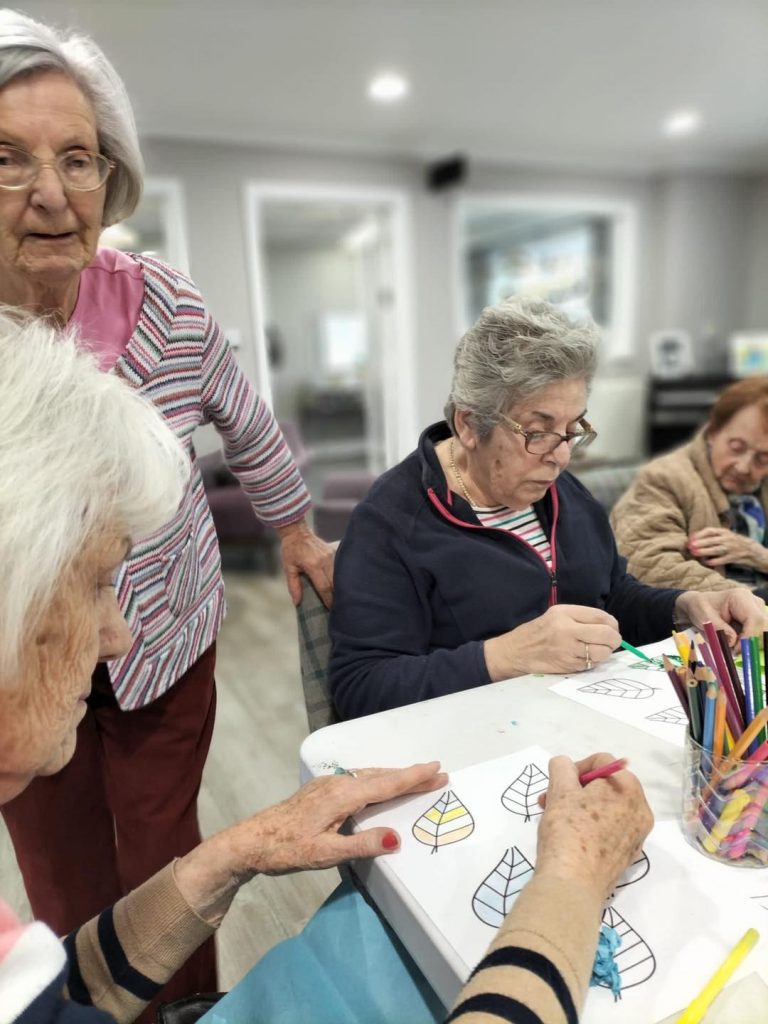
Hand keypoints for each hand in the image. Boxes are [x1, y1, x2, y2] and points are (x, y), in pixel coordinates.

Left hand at [173, 762, 446, 922]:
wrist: (250, 841)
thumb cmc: (286, 850)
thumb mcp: (325, 854)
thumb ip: (361, 845)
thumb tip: (396, 838)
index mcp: (342, 796)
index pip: (386, 784)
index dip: (413, 777)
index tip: (437, 768)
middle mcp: (337, 784)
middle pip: (380, 775)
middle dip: (409, 774)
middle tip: (437, 773)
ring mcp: (327, 785)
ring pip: (368, 776)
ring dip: (393, 776)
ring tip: (416, 778)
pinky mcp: (320, 791)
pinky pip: (358, 780)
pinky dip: (377, 780)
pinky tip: (379, 786)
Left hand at [278, 519, 334, 607]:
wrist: (297, 531)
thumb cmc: (291, 550)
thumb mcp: (288, 568)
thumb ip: (293, 585)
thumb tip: (297, 603)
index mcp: (313, 565)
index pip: (324, 587)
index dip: (328, 599)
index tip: (331, 609)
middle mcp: (324, 560)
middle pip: (335, 583)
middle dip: (336, 595)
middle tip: (337, 607)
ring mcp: (331, 555)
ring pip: (339, 575)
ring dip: (339, 586)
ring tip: (340, 597)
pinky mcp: (334, 551)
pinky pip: (339, 567)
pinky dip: (340, 576)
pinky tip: (340, 583)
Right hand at [484, 605, 620, 680]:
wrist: (517, 651)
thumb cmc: (539, 631)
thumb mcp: (557, 614)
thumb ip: (581, 617)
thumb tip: (609, 626)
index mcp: (564, 613)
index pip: (601, 617)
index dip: (612, 624)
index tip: (612, 628)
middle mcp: (566, 630)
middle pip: (606, 635)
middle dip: (614, 639)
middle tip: (611, 641)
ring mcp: (567, 650)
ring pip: (602, 653)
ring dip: (605, 652)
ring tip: (596, 649)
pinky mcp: (568, 665)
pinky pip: (591, 664)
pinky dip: (593, 662)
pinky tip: (584, 657)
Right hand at [535, 753, 652, 899]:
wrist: (573, 884)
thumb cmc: (567, 830)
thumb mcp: (559, 790)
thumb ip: (562, 767)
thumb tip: (566, 767)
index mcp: (628, 788)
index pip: (600, 762)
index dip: (574, 768)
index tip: (556, 785)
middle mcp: (640, 809)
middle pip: (606, 786)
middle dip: (576, 790)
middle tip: (551, 801)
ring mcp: (638, 835)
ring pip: (608, 809)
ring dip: (582, 807)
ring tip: (557, 820)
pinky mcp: (629, 855)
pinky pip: (611, 830)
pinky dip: (593, 827)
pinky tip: (573, 838)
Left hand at [674, 588, 767, 646]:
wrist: (700, 604)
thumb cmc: (701, 608)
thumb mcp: (705, 619)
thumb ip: (719, 630)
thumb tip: (733, 642)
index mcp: (740, 597)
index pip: (755, 619)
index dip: (749, 637)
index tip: (737, 650)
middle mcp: (753, 602)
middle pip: (763, 627)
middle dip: (750, 642)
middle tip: (734, 651)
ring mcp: (757, 611)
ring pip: (762, 633)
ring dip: (749, 643)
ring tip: (731, 644)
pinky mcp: (757, 620)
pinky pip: (759, 635)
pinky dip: (748, 643)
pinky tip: (736, 642)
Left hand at [687, 527, 765, 569]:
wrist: (751, 550)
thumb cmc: (733, 542)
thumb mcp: (724, 535)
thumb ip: (712, 536)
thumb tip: (693, 538)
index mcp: (724, 532)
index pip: (710, 530)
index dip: (699, 534)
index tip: (690, 539)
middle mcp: (727, 538)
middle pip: (712, 540)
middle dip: (700, 543)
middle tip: (690, 546)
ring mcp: (731, 548)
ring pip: (716, 549)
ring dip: (705, 551)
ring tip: (695, 553)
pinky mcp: (734, 557)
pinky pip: (723, 559)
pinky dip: (715, 561)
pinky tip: (708, 562)